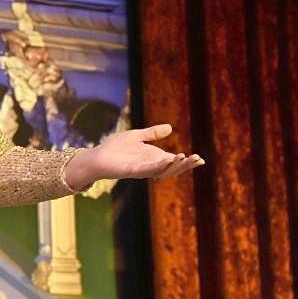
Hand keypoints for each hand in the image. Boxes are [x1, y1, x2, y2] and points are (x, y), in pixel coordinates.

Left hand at [64, 124, 204, 188]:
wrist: (97, 156)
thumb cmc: (114, 147)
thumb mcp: (136, 135)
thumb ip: (152, 133)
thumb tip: (170, 128)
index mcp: (153, 157)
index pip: (174, 161)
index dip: (187, 161)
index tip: (200, 159)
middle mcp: (150, 165)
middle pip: (172, 168)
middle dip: (186, 165)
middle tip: (198, 159)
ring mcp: (142, 169)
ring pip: (163, 170)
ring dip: (175, 166)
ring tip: (186, 158)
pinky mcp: (132, 171)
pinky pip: (147, 170)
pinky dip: (158, 166)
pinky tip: (167, 160)